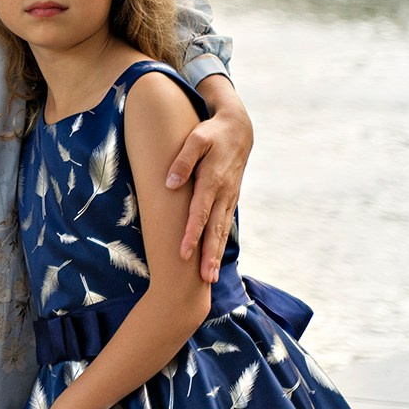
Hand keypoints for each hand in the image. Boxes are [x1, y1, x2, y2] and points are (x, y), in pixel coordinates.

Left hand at [165, 76, 252, 282]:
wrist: (239, 129)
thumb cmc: (212, 133)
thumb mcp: (196, 139)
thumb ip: (183, 161)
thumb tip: (170, 184)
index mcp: (213, 180)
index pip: (200, 212)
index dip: (191, 234)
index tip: (184, 253)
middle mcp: (224, 193)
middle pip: (214, 229)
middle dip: (208, 255)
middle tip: (204, 279)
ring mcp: (230, 198)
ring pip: (222, 231)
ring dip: (216, 254)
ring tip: (210, 278)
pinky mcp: (230, 199)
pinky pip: (226, 225)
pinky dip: (221, 242)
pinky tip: (216, 258)